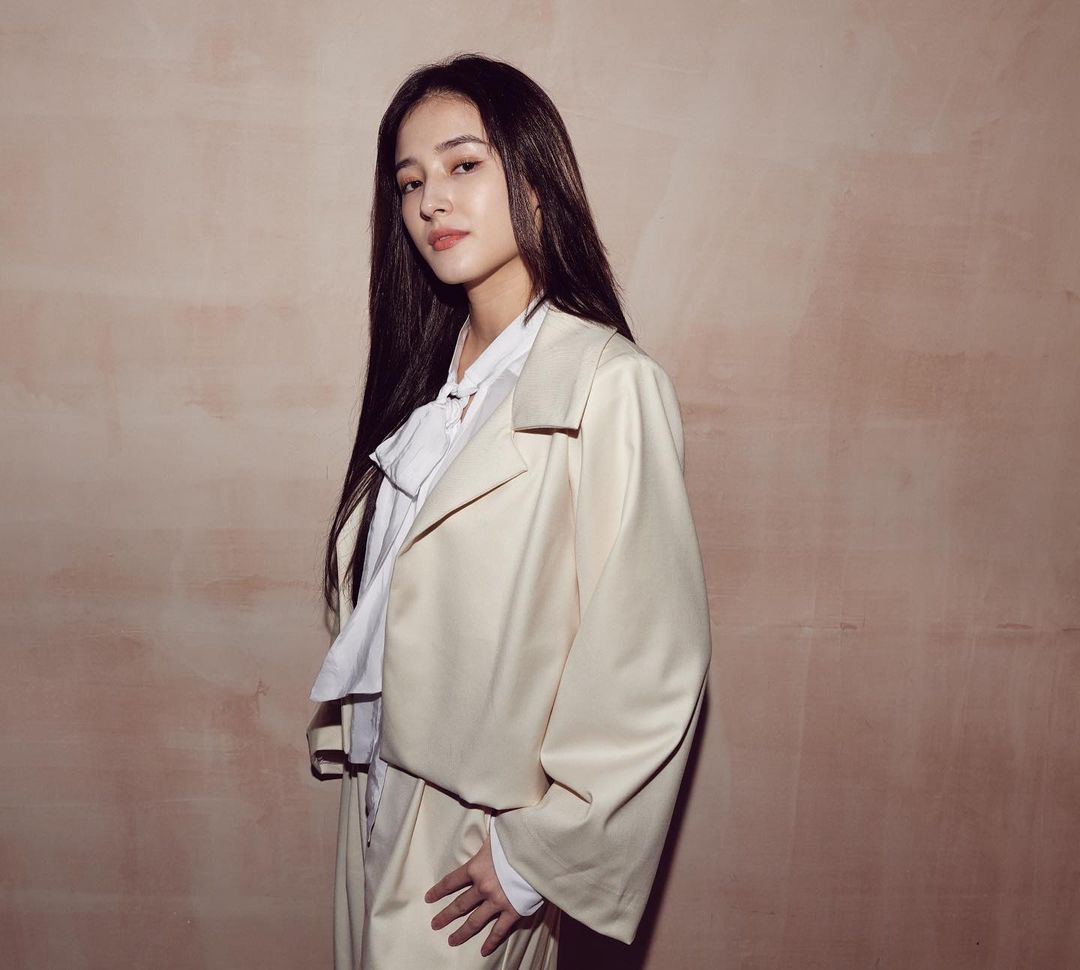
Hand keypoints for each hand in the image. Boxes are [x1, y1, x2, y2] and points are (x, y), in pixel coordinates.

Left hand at [425, 832, 521, 955]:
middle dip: (445, 915)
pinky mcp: (513, 911)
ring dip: (462, 932)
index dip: (439, 890)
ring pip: (474, 921)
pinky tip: (484, 951)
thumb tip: (482, 826)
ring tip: (451, 940)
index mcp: (476, 867)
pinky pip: (499, 930)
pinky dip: (492, 941)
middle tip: (435, 924)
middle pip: (460, 904)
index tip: (429, 898)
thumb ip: (487, 839)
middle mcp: (483, 887)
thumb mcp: (497, 833)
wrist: (539, 852)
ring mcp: (497, 901)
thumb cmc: (518, 838)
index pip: (452, 881)